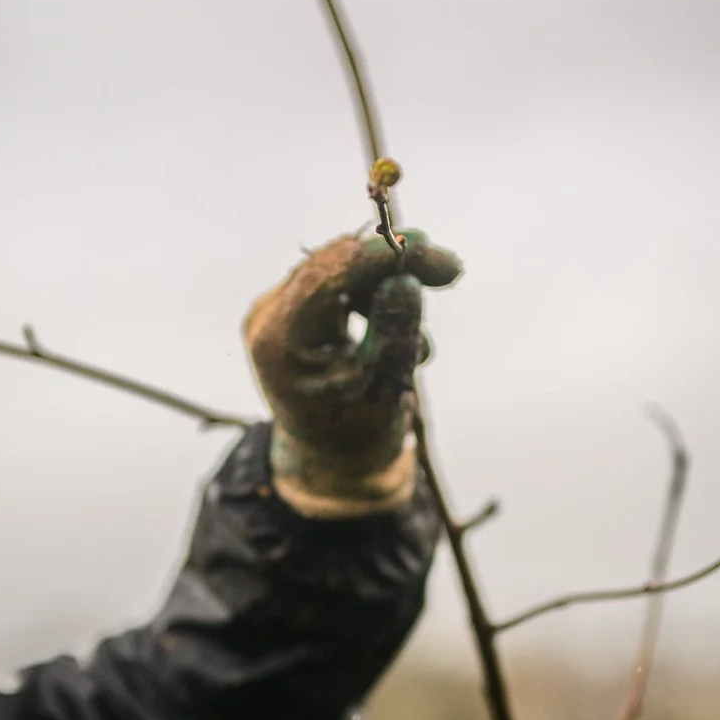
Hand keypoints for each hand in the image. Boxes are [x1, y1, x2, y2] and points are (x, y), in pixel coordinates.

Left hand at [243, 229, 462, 517]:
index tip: (436, 256)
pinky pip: (340, 284)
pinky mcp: (296, 310)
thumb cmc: (357, 435)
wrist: (331, 462)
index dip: (384, 256)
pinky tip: (399, 335)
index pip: (328, 276)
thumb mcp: (383, 391)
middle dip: (394, 263)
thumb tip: (404, 280)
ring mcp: (279, 311)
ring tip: (416, 341)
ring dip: (388, 287)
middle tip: (449, 270)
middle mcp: (270, 318)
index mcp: (280, 341)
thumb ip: (393, 334)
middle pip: (334, 264)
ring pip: (342, 270)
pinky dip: (375, 297)